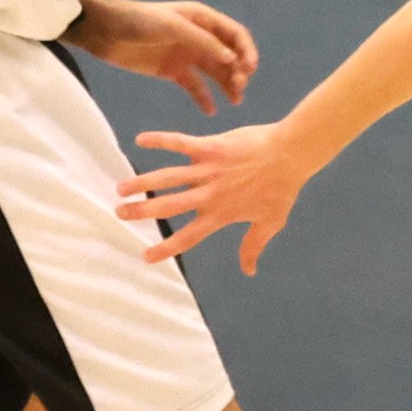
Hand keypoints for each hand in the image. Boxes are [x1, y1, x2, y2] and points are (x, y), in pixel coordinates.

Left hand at [68, 0, 260, 111]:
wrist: (105, 31)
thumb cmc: (139, 21)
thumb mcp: (173, 27)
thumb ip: (203, 42)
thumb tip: (232, 59)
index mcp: (203, 19)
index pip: (235, 35)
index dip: (247, 51)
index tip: (250, 70)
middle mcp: (199, 37)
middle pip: (229, 56)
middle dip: (239, 72)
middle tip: (239, 89)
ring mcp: (187, 54)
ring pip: (216, 72)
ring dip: (227, 85)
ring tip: (235, 102)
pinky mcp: (173, 71)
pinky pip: (195, 86)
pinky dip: (205, 98)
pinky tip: (211, 111)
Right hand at [116, 124, 314, 272]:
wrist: (291, 154)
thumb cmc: (282, 189)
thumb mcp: (270, 223)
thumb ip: (253, 246)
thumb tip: (248, 271)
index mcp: (221, 214)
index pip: (188, 236)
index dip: (166, 248)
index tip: (145, 257)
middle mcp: (209, 194)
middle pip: (168, 206)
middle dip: (142, 212)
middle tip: (120, 214)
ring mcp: (208, 170)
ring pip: (168, 177)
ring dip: (142, 182)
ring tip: (121, 188)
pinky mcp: (211, 147)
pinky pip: (180, 143)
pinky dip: (160, 140)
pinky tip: (140, 139)